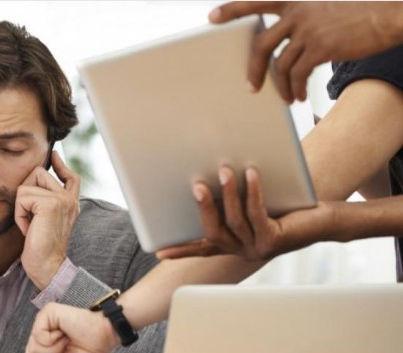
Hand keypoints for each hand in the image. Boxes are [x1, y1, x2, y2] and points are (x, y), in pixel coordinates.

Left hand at [15, 152, 80, 289]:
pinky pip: (22, 197)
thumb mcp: (45, 221)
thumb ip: (45, 202)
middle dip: (26, 193)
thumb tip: (33, 182)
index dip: (60, 164)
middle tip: (31, 219)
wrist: (48, 267)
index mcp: (71, 203)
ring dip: (21, 207)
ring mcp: (61, 199)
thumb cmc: (41, 248)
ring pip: (27, 185)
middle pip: (38, 173)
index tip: (53, 155)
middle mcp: (70, 199)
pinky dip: (20, 215)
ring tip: (30, 225)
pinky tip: (28, 228)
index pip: (70, 176)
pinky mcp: (50, 204)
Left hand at [25, 303, 118, 352]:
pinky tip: (64, 333)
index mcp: (42, 342)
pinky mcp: (47, 312)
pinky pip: (38, 336)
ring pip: (33, 348)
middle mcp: (40, 330)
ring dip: (54, 349)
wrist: (103, 338)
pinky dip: (53, 340)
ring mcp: (43, 320)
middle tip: (66, 346)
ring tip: (66, 339)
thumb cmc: (87, 351)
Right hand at [156, 166, 336, 260]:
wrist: (324, 221)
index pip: (202, 249)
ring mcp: (258, 248)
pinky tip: (251, 174)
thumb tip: (213, 176)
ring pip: (234, 221)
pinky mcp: (274, 240)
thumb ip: (233, 204)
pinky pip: (257, 213)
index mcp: (234, 247)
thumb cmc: (287, 209)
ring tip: (226, 170)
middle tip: (197, 186)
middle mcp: (243, 252)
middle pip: (213, 233)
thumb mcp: (254, 207)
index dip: (181, 251)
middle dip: (204, 208)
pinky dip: (252, 192)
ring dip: (228, 193)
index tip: (160, 251)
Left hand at [210, 1, 402, 101]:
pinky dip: (295, 89)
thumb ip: (298, 25)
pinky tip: (300, 98)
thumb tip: (277, 54)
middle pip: (261, 44)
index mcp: (296, 3)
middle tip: (251, 88)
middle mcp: (299, 13)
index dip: (233, 10)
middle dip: (253, 69)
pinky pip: (298, 74)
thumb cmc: (355, 19)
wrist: (387, 18)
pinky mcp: (321, 46)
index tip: (211, 18)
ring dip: (281, 86)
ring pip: (281, 65)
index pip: (257, 4)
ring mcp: (309, 29)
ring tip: (287, 99)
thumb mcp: (322, 13)